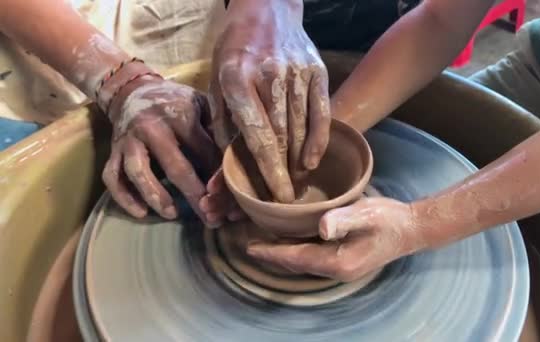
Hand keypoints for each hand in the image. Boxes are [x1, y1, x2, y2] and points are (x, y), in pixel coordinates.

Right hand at [101, 72, 238, 224]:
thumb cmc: (176, 101)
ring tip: (173, 214)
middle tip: (211, 218)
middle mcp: (152, 127)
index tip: (231, 198)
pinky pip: (112, 177)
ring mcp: (129, 140)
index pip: (204, 150)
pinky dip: (125, 197)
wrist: (132, 89)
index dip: (218, 176)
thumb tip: (242, 160)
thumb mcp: (201, 103)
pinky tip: (142, 213)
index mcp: (180, 114)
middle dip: (195, 196)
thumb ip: (218, 127)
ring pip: (138, 172)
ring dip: (156, 196)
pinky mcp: (112, 151)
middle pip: (176, 167)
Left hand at [209, 0, 331, 202]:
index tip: (275, 198)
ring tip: (295, 183)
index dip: (268, 172)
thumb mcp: (216, 82)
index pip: (257, 137)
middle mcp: (270, 76)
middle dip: (283, 174)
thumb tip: (224, 167)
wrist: (266, 9)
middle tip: (284, 198)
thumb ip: (222, 124)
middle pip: (282, 138)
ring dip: (299, 162)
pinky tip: (313, 161)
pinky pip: (322, 113)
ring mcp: (297, 72)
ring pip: (301, 129)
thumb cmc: (235, 51)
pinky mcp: (318, 70)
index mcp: (237, 79)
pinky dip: (319, 140)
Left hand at [246, 197, 430, 281]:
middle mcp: (336, 269)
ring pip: (302, 262)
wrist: (412, 228)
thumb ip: (343, 219)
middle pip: (295, 263)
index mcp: (338, 262)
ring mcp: (340, 267)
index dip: (272, 252)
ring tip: (261, 243)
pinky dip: (295, 250)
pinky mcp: (343, 259)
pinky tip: (288, 240)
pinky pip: (312, 257)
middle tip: (248, 245)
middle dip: (272, 256)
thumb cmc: (390, 220)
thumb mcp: (367, 214)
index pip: (297, 257)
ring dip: (282, 254)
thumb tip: (320, 226)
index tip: (250, 247)